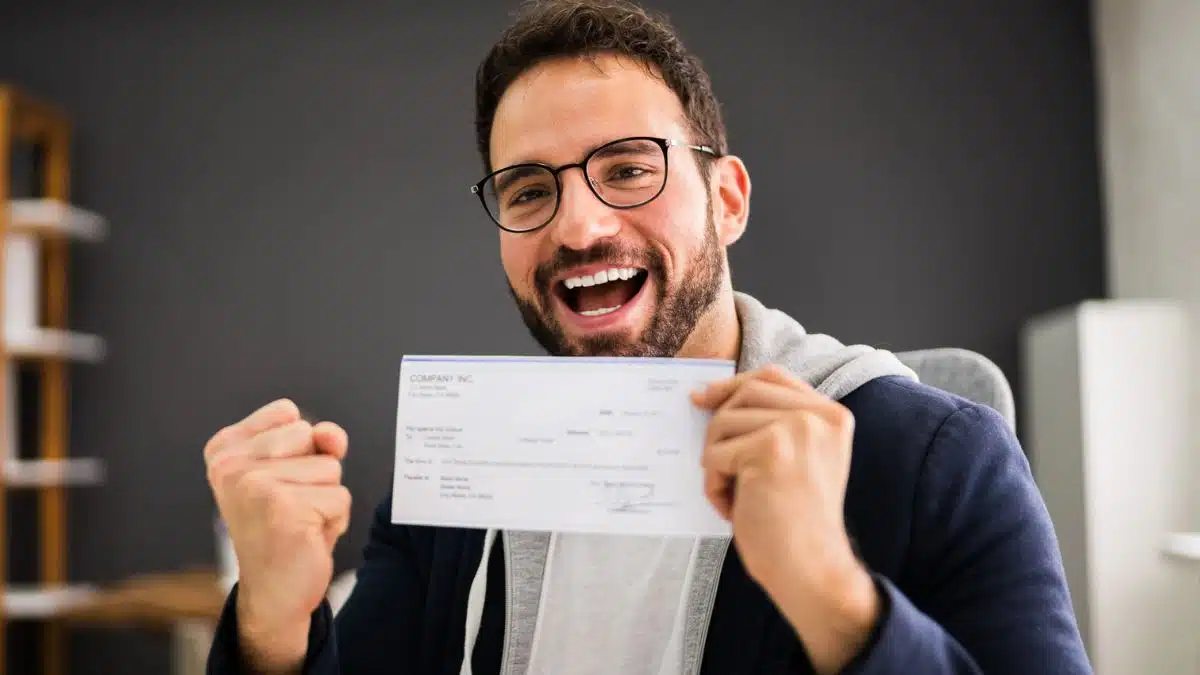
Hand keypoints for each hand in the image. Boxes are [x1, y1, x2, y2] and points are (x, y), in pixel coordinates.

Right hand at [204, 399, 350, 672]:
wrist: (274, 592)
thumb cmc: (286, 527)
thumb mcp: (298, 471)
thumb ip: (316, 440)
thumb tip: (331, 434)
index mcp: (224, 450)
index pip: (288, 414)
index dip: (300, 448)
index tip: (276, 482)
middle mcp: (230, 466)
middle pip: (310, 435)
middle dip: (315, 473)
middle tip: (289, 507)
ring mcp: (253, 485)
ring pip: (330, 467)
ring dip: (326, 498)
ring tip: (298, 522)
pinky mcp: (283, 508)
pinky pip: (340, 496)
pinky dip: (334, 520)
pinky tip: (306, 538)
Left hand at [691, 366, 879, 673]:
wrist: (812, 569)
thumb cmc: (796, 523)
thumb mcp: (798, 459)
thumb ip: (773, 424)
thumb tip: (709, 396)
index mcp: (831, 416)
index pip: (773, 377)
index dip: (734, 384)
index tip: (705, 397)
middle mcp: (819, 416)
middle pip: (745, 393)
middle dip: (719, 426)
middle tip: (717, 464)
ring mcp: (796, 430)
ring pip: (723, 422)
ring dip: (717, 463)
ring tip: (736, 495)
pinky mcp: (769, 450)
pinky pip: (715, 455)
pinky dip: (714, 485)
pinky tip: (733, 508)